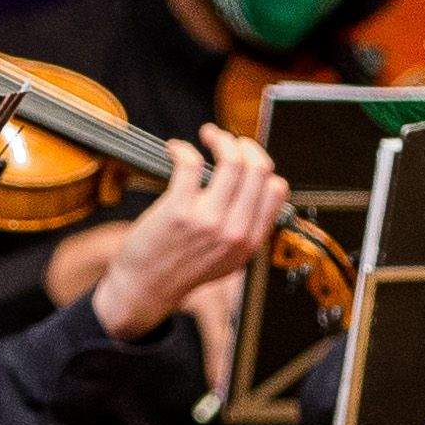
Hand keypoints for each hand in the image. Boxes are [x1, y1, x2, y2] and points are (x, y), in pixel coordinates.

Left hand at [88, 131, 288, 344]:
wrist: (147, 288)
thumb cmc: (183, 268)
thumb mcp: (228, 258)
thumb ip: (245, 228)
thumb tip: (256, 186)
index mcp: (251, 241)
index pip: (276, 189)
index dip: (262, 165)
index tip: (245, 158)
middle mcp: (235, 231)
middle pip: (258, 169)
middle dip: (244, 144)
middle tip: (226, 141)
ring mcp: (208, 220)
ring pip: (231, 161)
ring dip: (220, 139)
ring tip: (207, 136)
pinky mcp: (178, 210)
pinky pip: (190, 162)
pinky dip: (182, 148)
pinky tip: (175, 150)